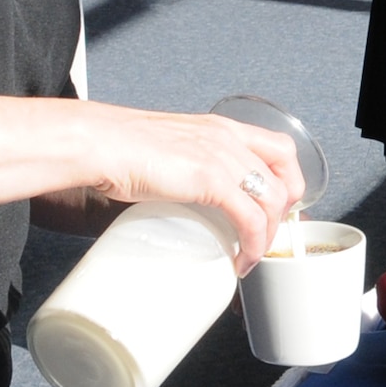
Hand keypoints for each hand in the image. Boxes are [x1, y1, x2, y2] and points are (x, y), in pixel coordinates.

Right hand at [74, 106, 307, 271]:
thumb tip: (184, 197)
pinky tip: (242, 259)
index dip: (287, 182)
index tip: (275, 211)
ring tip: (250, 256)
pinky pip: (251, 218)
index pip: (279, 148)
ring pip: (273, 200)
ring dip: (268, 236)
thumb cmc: (119, 147)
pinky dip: (253, 244)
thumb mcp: (169, 150)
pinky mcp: (210, 179)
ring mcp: (222, 156)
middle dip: (285, 212)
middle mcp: (229, 137)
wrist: (98, 143)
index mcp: (221, 127)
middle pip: (287, 174)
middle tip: (265, 237)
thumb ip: (186, 167)